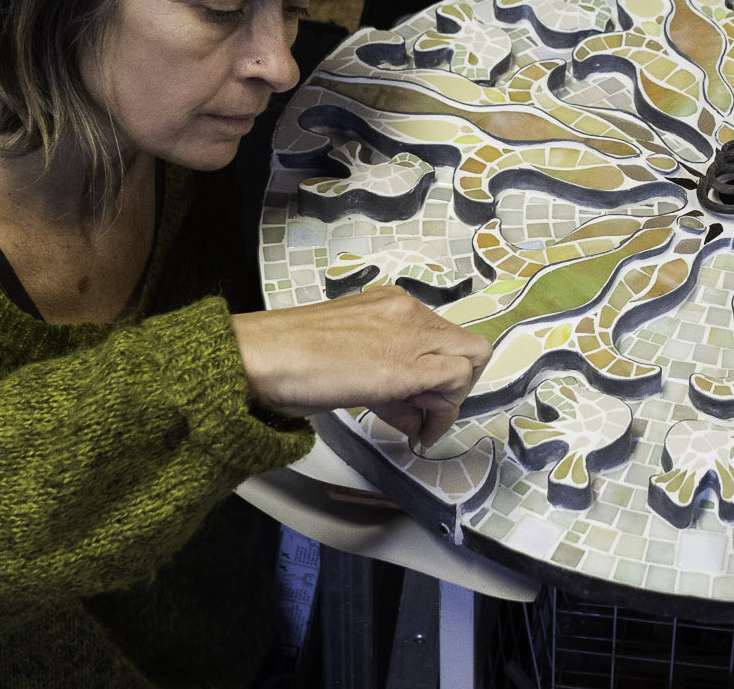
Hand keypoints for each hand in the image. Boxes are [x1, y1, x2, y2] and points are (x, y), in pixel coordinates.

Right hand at [231, 285, 492, 446]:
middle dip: (452, 386)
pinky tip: (418, 430)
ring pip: (469, 360)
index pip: (440, 336)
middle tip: (420, 413)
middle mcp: (407, 309)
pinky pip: (456, 378)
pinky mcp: (408, 363)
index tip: (415, 402)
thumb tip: (410, 404)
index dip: (436, 374)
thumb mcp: (351, 358)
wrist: (263, 358)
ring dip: (448, 399)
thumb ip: (386, 373)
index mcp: (390, 303)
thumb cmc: (290, 360)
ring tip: (414, 422)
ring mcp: (411, 331)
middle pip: (465, 346)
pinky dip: (445, 411)